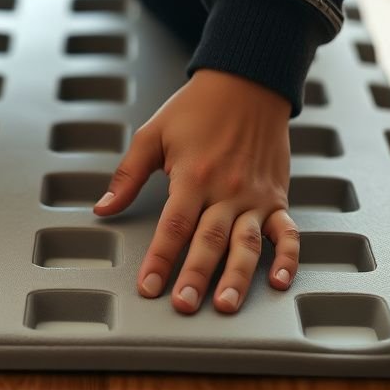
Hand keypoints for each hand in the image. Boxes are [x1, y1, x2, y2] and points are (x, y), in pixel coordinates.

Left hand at [94, 69, 299, 313]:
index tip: (149, 286)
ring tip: (226, 305)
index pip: (174, 226)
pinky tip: (279, 282)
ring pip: (247, 244)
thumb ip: (126, 176)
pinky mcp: (277, 198)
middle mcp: (227, 190)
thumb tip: (102, 209)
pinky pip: (287, 232)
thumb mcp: (152, 135)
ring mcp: (255, 196)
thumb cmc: (197, 109)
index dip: (160, 259)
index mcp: (193, 176)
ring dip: (238, 277)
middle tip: (183, 305)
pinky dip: (287, 258)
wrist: (249, 83)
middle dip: (196, 276)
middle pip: (210, 240)